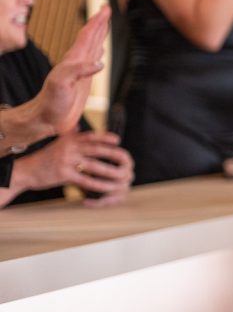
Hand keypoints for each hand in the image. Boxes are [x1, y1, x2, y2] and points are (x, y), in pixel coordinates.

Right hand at [15, 130, 133, 203]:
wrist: (26, 171)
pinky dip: (98, 184)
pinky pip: (85, 179)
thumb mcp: (57, 143)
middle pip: (97, 149)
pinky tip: (107, 187)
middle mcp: (69, 148)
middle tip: (127, 160)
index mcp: (69, 140)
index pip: (91, 136)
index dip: (105, 137)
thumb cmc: (44, 158)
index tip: (118, 140)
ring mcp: (66, 161)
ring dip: (110, 171)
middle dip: (114, 154)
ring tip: (121, 175)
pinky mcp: (64, 174)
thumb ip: (69, 135)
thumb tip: (77, 124)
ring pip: (94, 165)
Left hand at [29, 6, 108, 136]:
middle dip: (99, 22)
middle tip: (106, 9)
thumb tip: (99, 62)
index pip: (87, 35)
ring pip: (92, 46)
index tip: (105, 9)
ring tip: (104, 25)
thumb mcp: (62, 83)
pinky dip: (98, 52)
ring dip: (100, 34)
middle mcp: (77, 62)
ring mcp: (80, 70)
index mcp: (74, 59)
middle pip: (90, 36)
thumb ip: (79, 71)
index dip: (97, 21)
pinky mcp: (83, 80)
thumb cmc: (51, 102)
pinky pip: (93, 61)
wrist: (46, 117)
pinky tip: (100, 53)